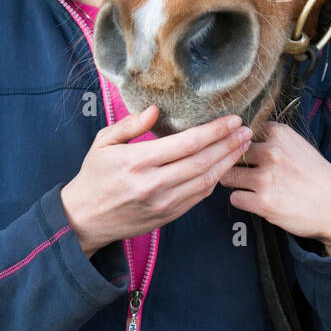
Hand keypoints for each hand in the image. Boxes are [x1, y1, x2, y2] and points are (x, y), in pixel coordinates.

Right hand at [60, 105, 251, 256]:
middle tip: (246, 129)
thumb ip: (129, 125)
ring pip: (206, 181)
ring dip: (228, 161)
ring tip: (243, 145)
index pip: (186, 143)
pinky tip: (225, 165)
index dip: (214, 130)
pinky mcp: (168, 216)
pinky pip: (199, 197)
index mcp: (137, 162)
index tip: (232, 118)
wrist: (84, 220)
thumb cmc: (94, 177)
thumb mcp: (103, 143)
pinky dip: (216, 180)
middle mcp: (154, 184)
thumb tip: (155, 110)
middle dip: (229, 143)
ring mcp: (163, 203)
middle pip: (202, 161)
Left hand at [218, 121, 330, 255]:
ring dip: (235, 183)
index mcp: (279, 133)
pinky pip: (235, 198)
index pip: (240, 133)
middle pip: (230, 154)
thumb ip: (271, 140)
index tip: (248, 155)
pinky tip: (257, 201)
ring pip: (228, 176)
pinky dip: (242, 201)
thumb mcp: (297, 145)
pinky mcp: (263, 202)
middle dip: (234, 165)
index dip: (240, 146)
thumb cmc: (316, 175)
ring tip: (251, 188)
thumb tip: (239, 138)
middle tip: (246, 174)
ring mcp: (266, 178)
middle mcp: (271, 152)